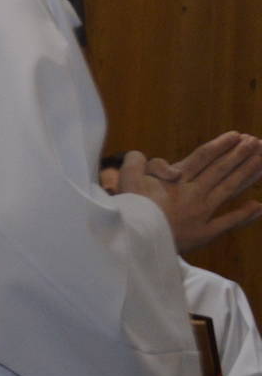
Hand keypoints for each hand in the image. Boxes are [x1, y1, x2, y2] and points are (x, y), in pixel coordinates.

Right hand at [118, 132, 261, 251]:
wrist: (136, 240)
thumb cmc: (130, 208)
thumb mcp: (127, 178)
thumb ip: (137, 160)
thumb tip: (149, 157)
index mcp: (176, 179)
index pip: (204, 157)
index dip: (221, 145)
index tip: (237, 135)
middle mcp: (194, 193)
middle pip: (221, 170)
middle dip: (240, 155)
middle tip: (258, 143)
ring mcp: (202, 213)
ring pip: (229, 190)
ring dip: (247, 176)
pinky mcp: (205, 233)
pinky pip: (229, 222)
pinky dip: (245, 215)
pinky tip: (259, 206)